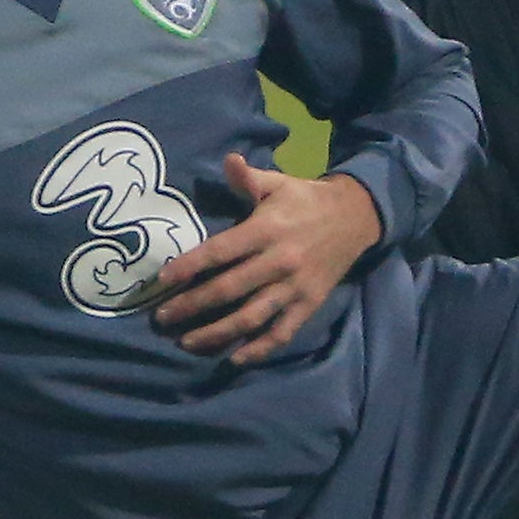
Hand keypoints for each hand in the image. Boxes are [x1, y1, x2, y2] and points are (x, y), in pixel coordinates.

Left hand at [152, 156, 382, 365]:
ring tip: (188, 342)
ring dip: (217, 333)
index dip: (189, 266)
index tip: (162, 281)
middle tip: (162, 318)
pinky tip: (235, 358)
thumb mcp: (278, 184)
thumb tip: (229, 160)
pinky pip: (282, 332)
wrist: (356, 218)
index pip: (220, 251)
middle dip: (192, 306)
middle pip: (228, 289)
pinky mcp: (309, 304)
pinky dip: (259, 349)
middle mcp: (279, 261)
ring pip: (251, 317)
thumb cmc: (305, 200)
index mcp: (266, 230)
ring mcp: (294, 287)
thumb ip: (248, 179)